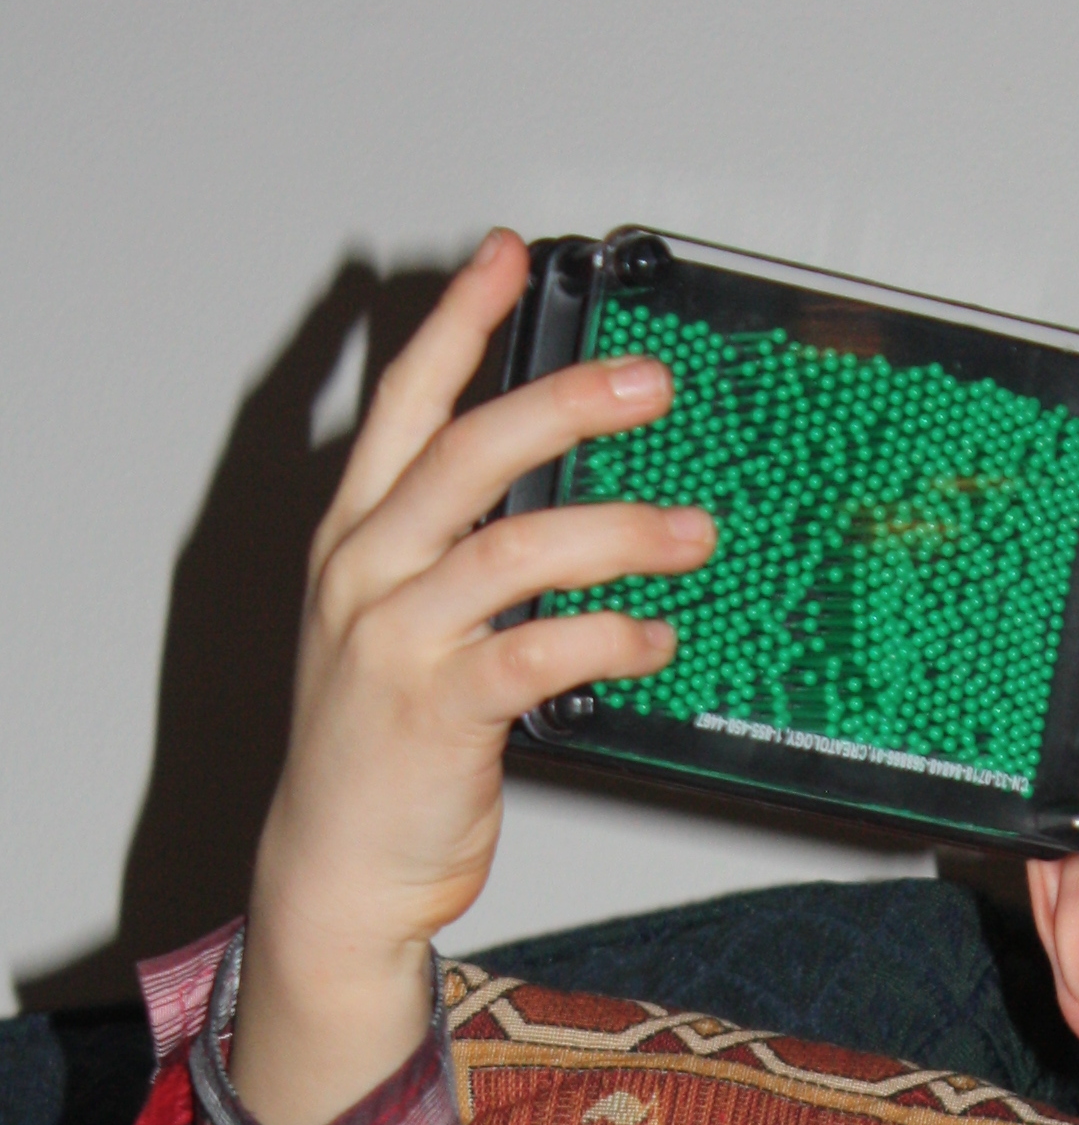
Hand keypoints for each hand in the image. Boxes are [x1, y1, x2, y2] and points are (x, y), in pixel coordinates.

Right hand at [231, 229, 714, 1124]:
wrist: (335, 865)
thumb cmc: (380, 746)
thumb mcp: (398, 626)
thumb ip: (458, 555)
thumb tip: (558, 501)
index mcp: (356, 537)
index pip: (406, 404)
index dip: (458, 325)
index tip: (510, 259)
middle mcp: (367, 572)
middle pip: (468, 453)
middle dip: (564, 402)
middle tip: (652, 383)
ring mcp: (397, 640)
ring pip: (514, 550)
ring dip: (617, 532)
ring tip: (697, 531)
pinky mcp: (437, 712)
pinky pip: (539, 656)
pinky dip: (607, 640)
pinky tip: (654, 639)